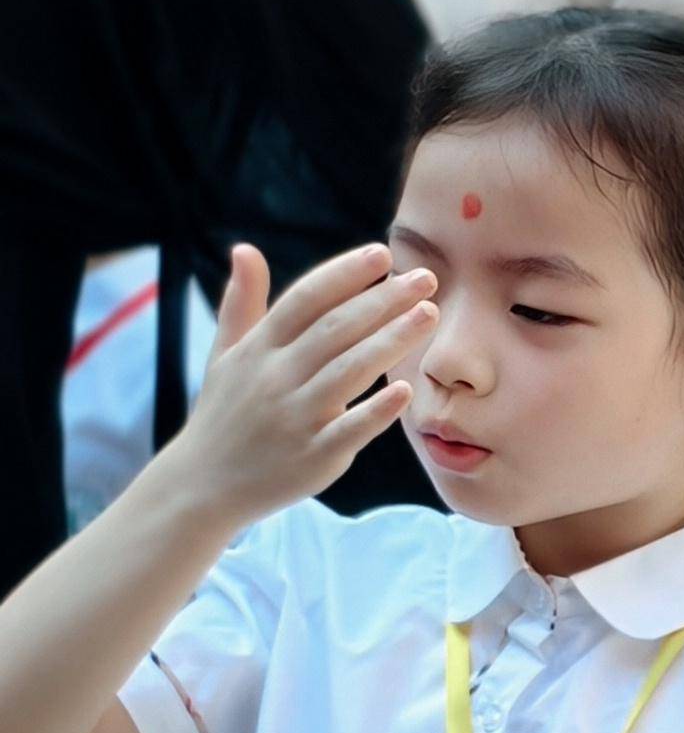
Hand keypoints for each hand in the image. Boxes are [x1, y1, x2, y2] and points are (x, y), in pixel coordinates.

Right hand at [155, 244, 429, 533]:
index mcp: (258, 349)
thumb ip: (242, 303)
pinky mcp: (314, 456)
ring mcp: (295, 417)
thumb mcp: (225, 355)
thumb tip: (244, 249)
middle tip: (426, 278)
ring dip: (391, 340)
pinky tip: (406, 389)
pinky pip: (350, 429)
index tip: (383, 254)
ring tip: (430, 315)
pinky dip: (376, 410)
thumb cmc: (225, 412)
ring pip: (349, 372)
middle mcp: (275, 378)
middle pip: (335, 329)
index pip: (305, 300)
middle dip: (382, 300)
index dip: (344, 275)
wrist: (204, 483)